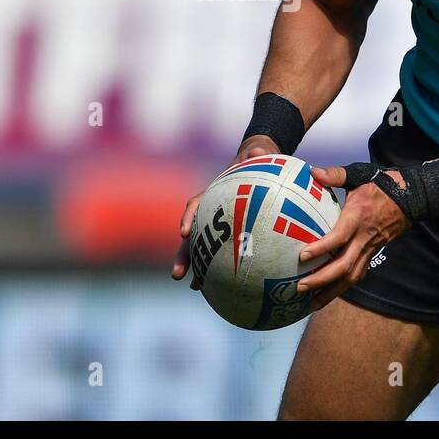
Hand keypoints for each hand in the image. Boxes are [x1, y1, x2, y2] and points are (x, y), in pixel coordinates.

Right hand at [172, 135, 281, 287]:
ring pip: (204, 248)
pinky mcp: (231, 234)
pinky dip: (222, 268)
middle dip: (184, 255)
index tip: (184, 233)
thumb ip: (258, 155)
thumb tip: (257, 151)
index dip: (189, 218)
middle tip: (178, 274)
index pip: (196, 205)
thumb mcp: (260, 155)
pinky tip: (226, 288)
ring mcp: (219, 224)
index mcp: (214, 193)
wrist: (259, 164)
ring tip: (195, 288)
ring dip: (197, 267)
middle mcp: (211, 211)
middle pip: (193, 235)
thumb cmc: (258, 160)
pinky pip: (225, 253)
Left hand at [296, 163, 410, 310]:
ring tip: (310, 303)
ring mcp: (370, 248)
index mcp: (358, 218)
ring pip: (352, 276)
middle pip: (344, 266)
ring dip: (332, 292)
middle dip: (322, 280)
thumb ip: (336, 175)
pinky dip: (342, 287)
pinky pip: (358, 274)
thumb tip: (313, 172)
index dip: (322, 248)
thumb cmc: (381, 185)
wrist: (410, 197)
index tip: (303, 256)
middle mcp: (364, 238)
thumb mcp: (359, 174)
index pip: (339, 238)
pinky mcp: (372, 253)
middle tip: (300, 287)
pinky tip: (328, 294)